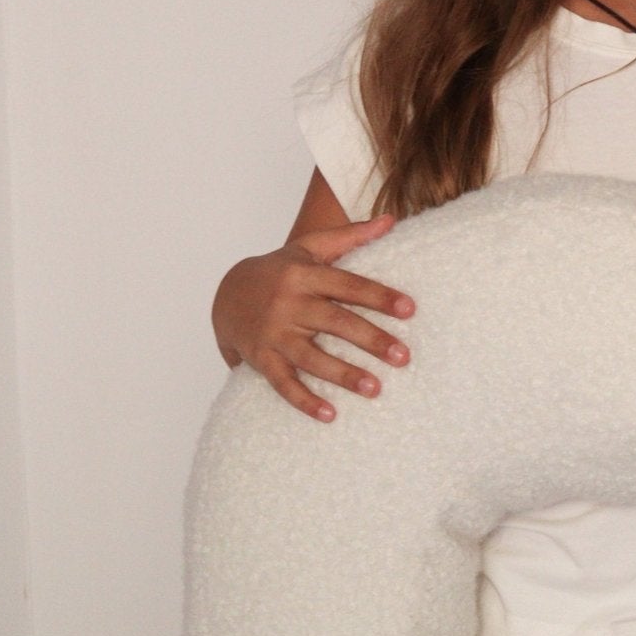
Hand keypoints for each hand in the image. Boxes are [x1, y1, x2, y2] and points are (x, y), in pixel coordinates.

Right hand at [212, 217, 413, 421]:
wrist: (225, 292)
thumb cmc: (280, 270)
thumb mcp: (309, 248)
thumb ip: (350, 237)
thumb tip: (391, 220)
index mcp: (305, 275)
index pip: (348, 285)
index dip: (378, 296)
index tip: (410, 309)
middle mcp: (289, 303)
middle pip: (335, 322)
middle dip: (370, 340)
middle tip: (403, 357)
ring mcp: (273, 333)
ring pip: (311, 357)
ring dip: (343, 374)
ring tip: (376, 389)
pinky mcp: (260, 358)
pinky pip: (283, 383)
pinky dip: (304, 400)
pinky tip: (331, 415)